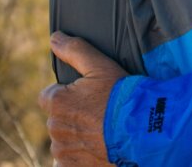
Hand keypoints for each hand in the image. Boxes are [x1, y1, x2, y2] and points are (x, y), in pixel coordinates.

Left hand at [41, 32, 126, 166]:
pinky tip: (98, 146)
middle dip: (73, 115)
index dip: (67, 94)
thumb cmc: (122, 96)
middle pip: (58, 118)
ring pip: (64, 139)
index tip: (87, 96)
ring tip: (103, 131)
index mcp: (57, 101)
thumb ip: (75, 50)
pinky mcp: (71, 166)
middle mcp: (55, 127)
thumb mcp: (101, 66)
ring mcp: (63, 150)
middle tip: (100, 112)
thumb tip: (54, 38)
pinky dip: (80, 154)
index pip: (49, 96)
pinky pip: (68, 160)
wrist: (142, 130)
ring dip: (77, 136)